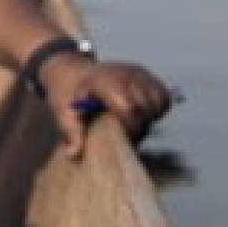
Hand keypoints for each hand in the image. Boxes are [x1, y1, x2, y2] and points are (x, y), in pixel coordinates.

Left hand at [40, 54, 179, 159]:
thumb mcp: (63, 113)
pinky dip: (157, 108)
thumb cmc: (67, 96)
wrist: (72, 73)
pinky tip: (140, 114)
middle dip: (139, 125)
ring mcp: (139, 72)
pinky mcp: (147, 74)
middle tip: (124, 132)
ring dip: (150, 117)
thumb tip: (75, 154)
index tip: (120, 136)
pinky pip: (164, 96)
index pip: (129, 108)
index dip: (129, 127)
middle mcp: (125, 73)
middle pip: (147, 107)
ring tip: (131, 121)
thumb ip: (72, 132)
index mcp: (104, 81)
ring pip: (160, 102)